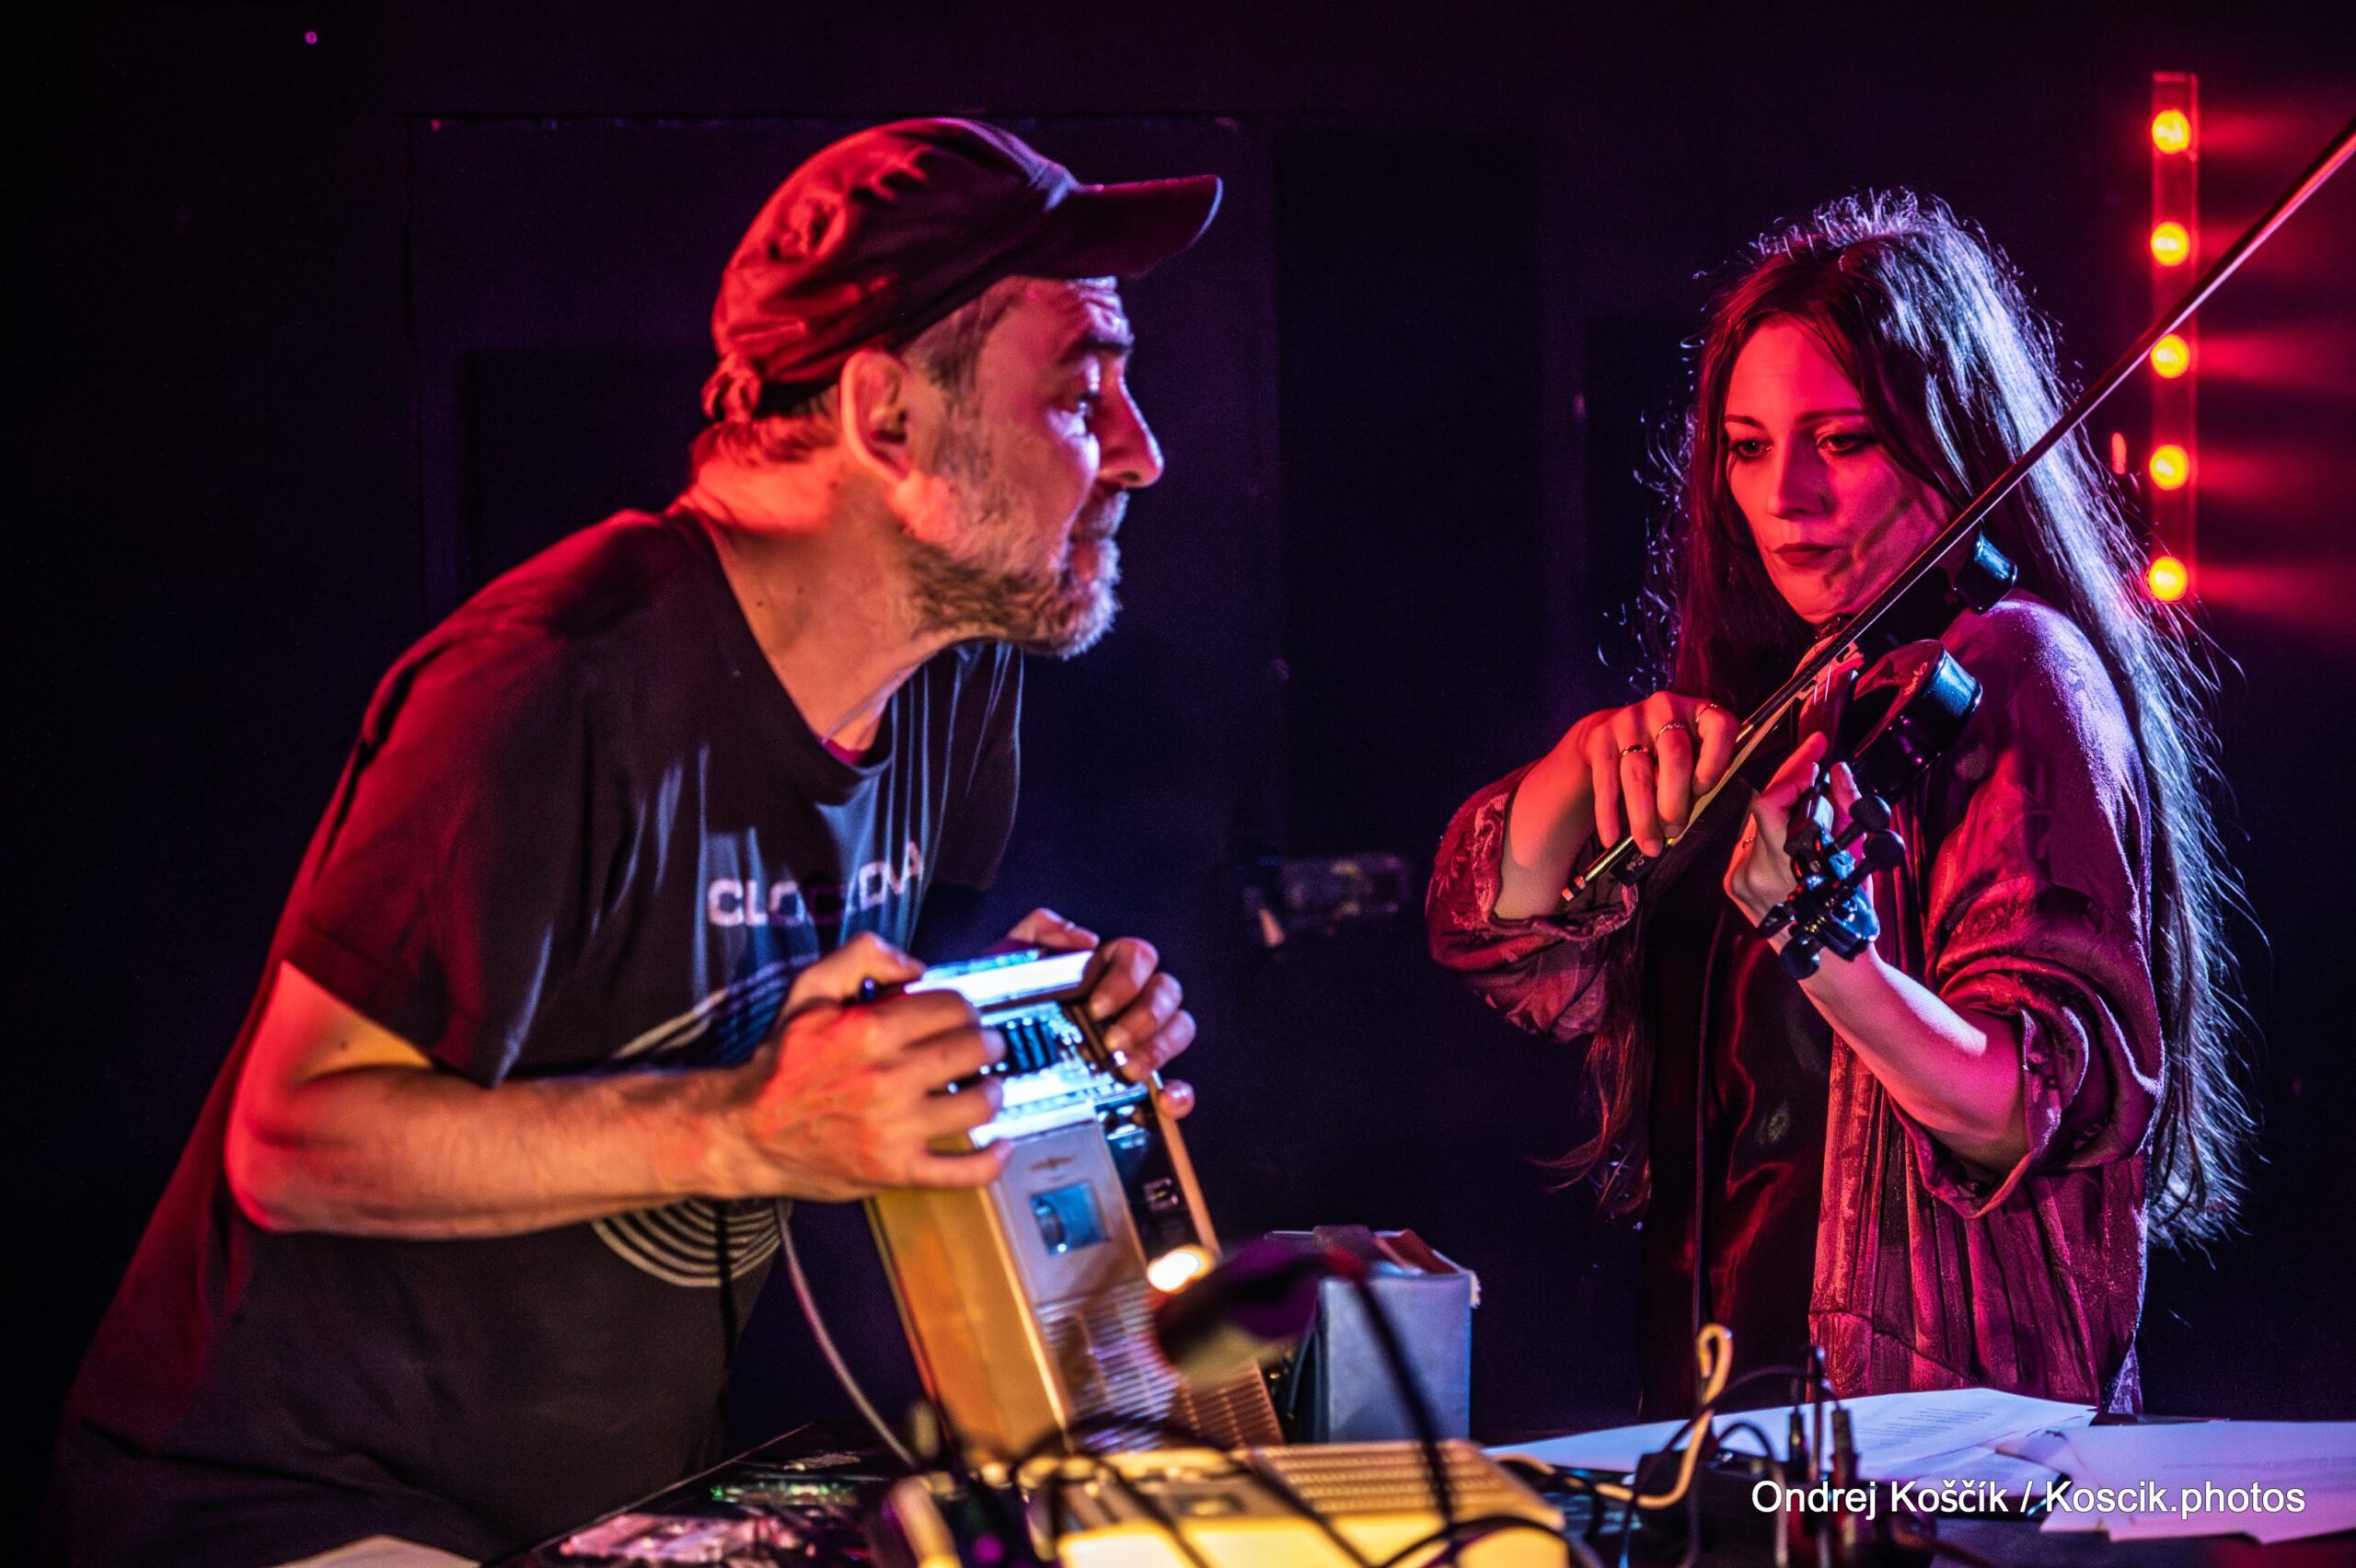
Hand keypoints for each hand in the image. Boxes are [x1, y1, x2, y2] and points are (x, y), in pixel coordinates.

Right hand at [725, 934, 1008, 1200]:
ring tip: (989, 1086)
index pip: (951, 1007)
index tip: (962, 1015)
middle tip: (985, 1045)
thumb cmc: (781, 1063)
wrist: (745, 1132)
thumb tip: (917, 966)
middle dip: (988, 1042)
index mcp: (870, 1031)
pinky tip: (1000, 1145)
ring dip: (994, 1091)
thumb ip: (860, 956)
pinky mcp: (895, 1171)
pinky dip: (990, 1160)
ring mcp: (895, 1129)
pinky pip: (960, 1171)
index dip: (964, 1007)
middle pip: (973, 1050)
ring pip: (977, 1105)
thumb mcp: (807, 992)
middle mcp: (888, 1079)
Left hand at [1006, 908, 1196, 1117]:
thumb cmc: (999, 1003)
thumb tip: (1086, 939)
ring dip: (1161, 1048)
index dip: (1127, 979)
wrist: (982, 1056)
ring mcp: (1141, 1040)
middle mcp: (1132, 1000)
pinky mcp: (1142, 1082)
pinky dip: (1179, 1093)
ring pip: (1179, 1029)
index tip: (1097, 1006)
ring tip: (1128, 1070)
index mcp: (1106, 967)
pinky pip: (1178, 1084)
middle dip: (1145, 1017)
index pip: (1140, 957)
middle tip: (1112, 1042)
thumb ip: (1040, 930)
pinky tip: (1166, 1102)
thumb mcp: (1010, 958)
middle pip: (1167, 992)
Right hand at [1568, 690, 1740, 856]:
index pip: (1719, 727)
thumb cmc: (1666, 756)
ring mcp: (1630, 720)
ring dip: (1643, 816)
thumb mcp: (1691, 757)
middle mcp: (1666, 708)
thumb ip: (1698, 781)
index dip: (1715, 761)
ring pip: (1638, 774)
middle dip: (1674, 801)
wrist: (1613, 732)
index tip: (1703, 791)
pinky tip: (1612, 838)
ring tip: (1650, 846)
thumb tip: (1685, 822)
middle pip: (1674, 756)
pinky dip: (1609, 814)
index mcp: (1700, 712)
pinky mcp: (1601, 737)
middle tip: (1674, 831)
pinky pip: (1606, 781)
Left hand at [1722, 731, 1873, 938]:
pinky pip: (1749, 845)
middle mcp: (1752, 874)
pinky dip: (1770, 833)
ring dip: (1783, 808)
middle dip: (1792, 784)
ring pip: (1756, 825)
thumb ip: (1845, 807)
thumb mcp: (1856, 856)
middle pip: (1763, 808)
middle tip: (1815, 765)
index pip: (1769, 803)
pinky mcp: (1733, 885)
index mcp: (1784, 867)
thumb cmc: (1848, 911)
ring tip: (1809, 801)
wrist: (1831, 960)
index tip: (1814, 755)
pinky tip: (1791, 831)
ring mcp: (1738, 881)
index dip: (1792, 772)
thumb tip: (1837, 772)